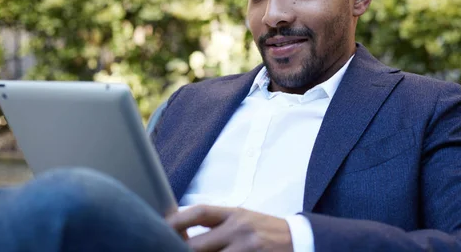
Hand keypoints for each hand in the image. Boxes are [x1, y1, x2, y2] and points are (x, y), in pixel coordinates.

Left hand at [166, 205, 292, 251]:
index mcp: (235, 213)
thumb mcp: (242, 218)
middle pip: (197, 245)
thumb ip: (216, 223)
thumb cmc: (264, 230)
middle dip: (180, 251)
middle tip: (167, 250)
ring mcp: (247, 249)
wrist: (299, 241)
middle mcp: (239, 229)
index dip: (176, 220)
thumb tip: (181, 231)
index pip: (199, 212)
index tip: (161, 227)